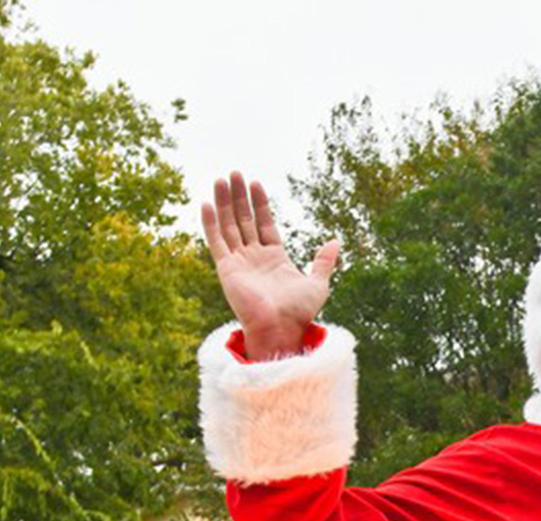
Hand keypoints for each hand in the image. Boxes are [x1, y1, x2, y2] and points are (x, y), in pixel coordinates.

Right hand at [201, 171, 339, 359]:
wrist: (282, 328)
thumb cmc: (300, 312)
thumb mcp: (318, 283)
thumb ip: (324, 262)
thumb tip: (334, 241)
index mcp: (275, 258)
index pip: (264, 224)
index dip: (260, 204)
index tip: (256, 183)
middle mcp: (254, 257)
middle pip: (244, 219)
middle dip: (239, 196)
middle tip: (234, 173)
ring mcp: (239, 261)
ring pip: (229, 225)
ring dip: (224, 202)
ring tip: (221, 179)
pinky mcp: (227, 268)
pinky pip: (216, 241)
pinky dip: (210, 223)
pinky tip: (206, 204)